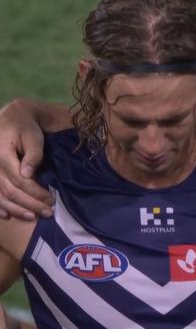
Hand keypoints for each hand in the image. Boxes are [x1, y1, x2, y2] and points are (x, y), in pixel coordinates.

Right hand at [0, 100, 52, 219]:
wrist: (10, 118)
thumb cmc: (25, 127)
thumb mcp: (33, 136)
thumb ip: (33, 154)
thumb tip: (28, 174)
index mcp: (2, 155)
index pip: (19, 180)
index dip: (35, 192)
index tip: (50, 199)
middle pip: (9, 191)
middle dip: (29, 204)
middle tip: (47, 212)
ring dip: (15, 209)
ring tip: (32, 217)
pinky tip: (7, 215)